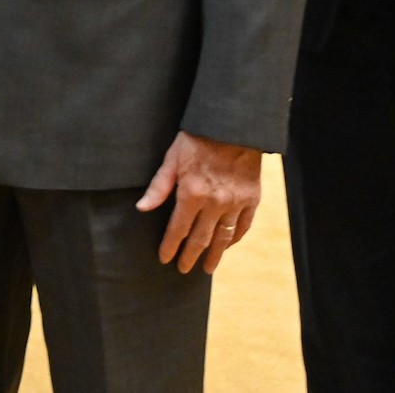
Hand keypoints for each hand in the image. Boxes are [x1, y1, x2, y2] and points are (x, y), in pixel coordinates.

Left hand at [135, 133, 260, 273]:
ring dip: (214, 255)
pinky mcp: (251, 199)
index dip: (170, 246)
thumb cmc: (198, 138)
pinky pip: (243, 226)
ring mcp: (235, 203)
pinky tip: (227, 245)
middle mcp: (215, 203)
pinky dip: (234, 239)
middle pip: (200, 239)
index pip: (178, 229)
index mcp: (192, 193)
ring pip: (223, 238)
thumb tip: (142, 208)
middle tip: (184, 269)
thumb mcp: (173, 158)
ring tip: (208, 268)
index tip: (165, 258)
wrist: (234, 125)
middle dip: (190, 256)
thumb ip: (159, 186)